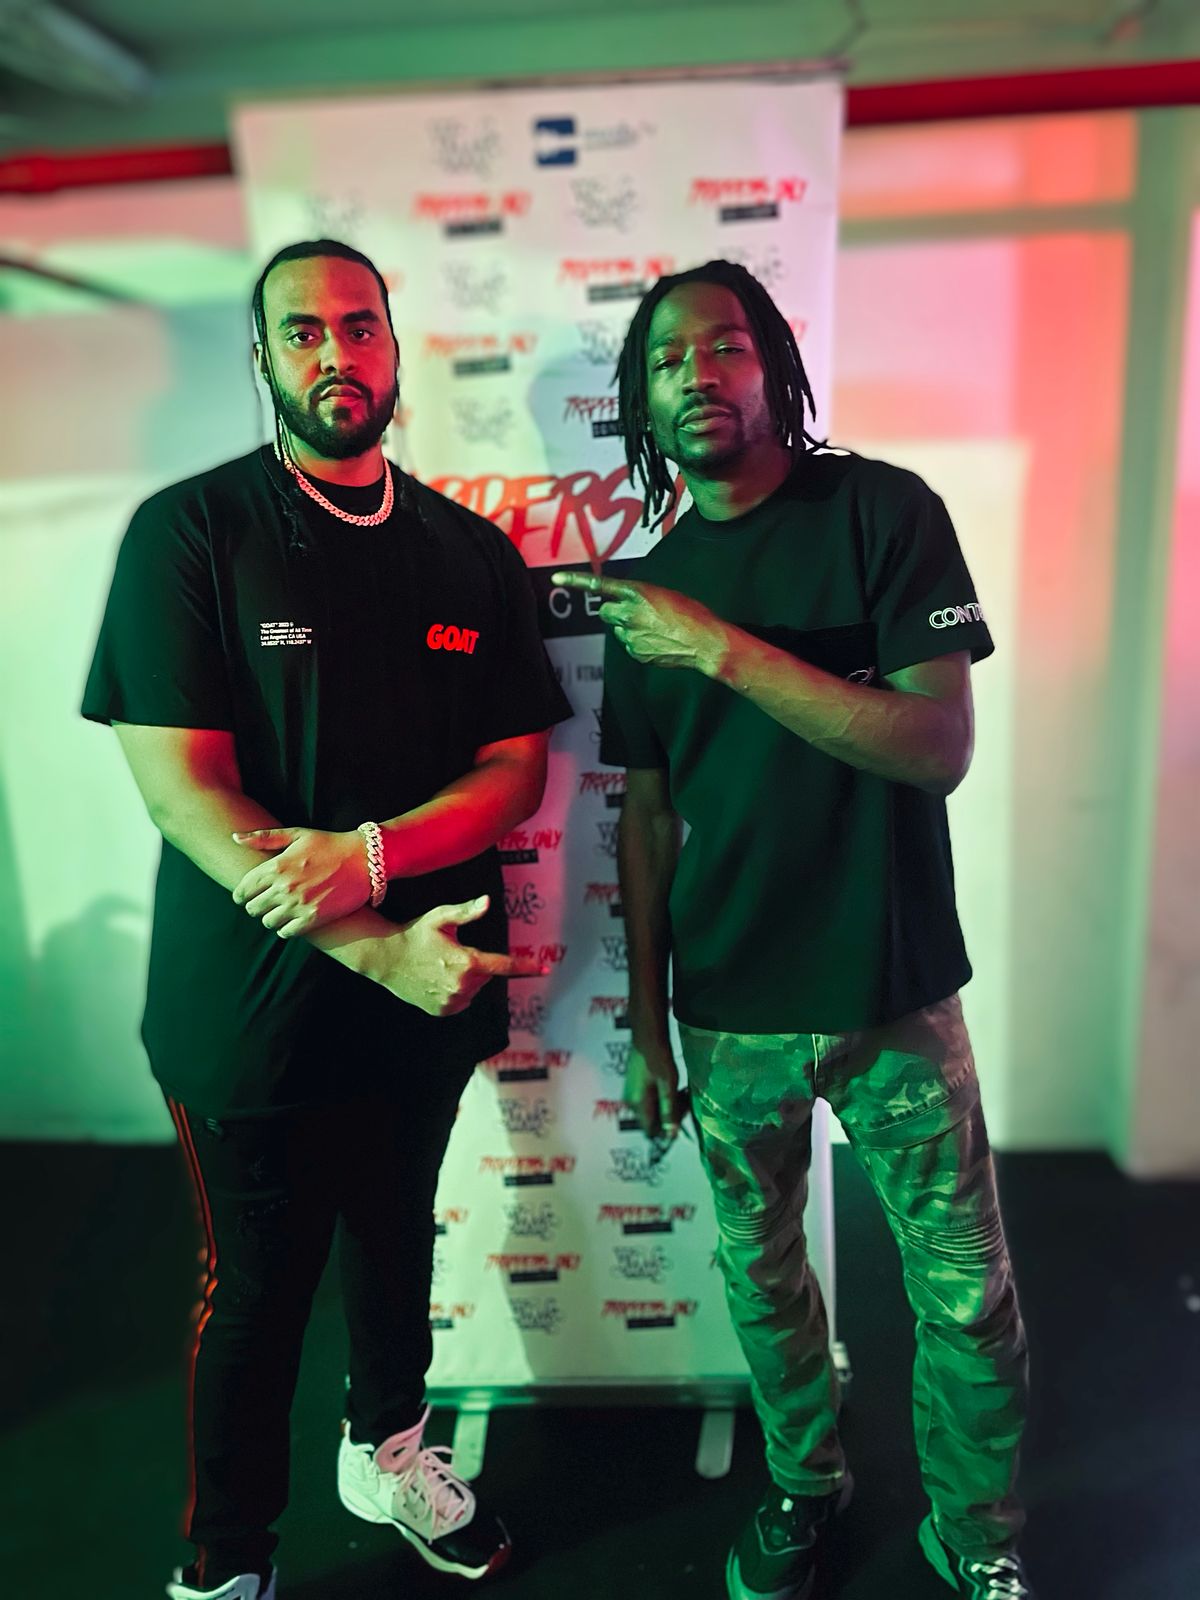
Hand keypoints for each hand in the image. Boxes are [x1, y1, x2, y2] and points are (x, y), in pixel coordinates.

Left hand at [231, 826, 371, 937]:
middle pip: (253, 908)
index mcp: (276, 865)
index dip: (240, 895)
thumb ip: (264, 837)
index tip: (245, 896)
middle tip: (264, 904)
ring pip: (268, 922)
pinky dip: (285, 929)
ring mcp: (298, 904)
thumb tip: (235, 837)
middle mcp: (284, 886)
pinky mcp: (313, 918)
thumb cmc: (329, 844)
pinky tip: (291, 920)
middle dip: (255, 906)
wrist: (364, 859)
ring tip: (279, 912)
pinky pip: (286, 932)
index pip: (243, 889)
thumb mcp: (297, 834)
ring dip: (271, 918)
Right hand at [373, 894, 545, 1016]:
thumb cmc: (415, 933)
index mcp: (467, 962)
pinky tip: (437, 979)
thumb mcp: (440, 917)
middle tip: (452, 952)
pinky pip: (461, 1001)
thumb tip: (487, 902)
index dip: (526, 966)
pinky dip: (456, 992)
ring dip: (466, 979)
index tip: (546, 969)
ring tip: (440, 966)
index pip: (505, 966)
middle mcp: (463, 986)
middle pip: (486, 976)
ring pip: (474, 989)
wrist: (386, 958)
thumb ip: (466, 912)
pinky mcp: (443, 1011)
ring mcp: (452, 1002)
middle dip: (477, 964)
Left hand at [550, 570, 728, 674]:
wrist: (704, 641)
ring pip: (618, 630)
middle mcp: (628, 613)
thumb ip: (642, 596)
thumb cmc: (692, 614)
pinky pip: (629, 645)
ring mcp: (630, 635)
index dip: (576, 581)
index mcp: (636, 592)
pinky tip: (657, 641)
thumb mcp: (666, 594)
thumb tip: (631, 603)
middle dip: (614, 612)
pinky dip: (638, 643)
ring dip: (629, 628)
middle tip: (634, 613)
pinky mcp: (635, 653)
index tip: (557, 579)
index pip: (600, 585)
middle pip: (605, 612)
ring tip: (655, 629)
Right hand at [623, 1042, 686, 1142]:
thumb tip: (671, 1134)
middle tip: (685, 1100)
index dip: (667, 1130)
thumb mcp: (668, 1085)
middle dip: (671, 1115)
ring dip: (669, 1105)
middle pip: (653, 1121)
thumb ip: (669, 1110)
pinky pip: (650, 1100)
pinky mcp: (635, 1086)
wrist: (647, 1035)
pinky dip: (663, 1097)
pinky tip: (673, 1086)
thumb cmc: (658, 1057)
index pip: (650, 1131)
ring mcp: (632, 1094)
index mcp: (638, 1104)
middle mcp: (632, 1102)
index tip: (682, 1118)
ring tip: (682, 1091)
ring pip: (653, 1110)